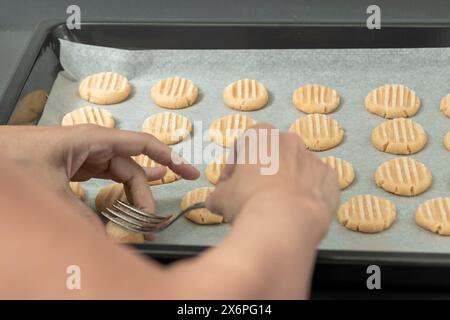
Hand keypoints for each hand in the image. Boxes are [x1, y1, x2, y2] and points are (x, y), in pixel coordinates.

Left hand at [0, 125, 198, 226]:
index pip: (143, 145)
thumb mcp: (50, 190)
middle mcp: (95, 146)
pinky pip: (107, 180)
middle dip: (145, 195)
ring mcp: (87, 156)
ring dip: (134, 195)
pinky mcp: (78, 167)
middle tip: (149, 221)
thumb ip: (79, 215)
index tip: (189, 172)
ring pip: (122, 175)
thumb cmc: (15, 159)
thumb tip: (104, 239)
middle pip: (133, 169)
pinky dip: (118, 193)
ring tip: (146, 213)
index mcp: (94, 140)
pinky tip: (127, 201)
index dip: (170, 158)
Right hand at [206, 123, 339, 237]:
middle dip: (262, 172)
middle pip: (272, 155)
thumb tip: (217, 200)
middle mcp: (290, 141)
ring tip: (277, 208)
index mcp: (261, 136)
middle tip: (252, 196)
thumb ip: (219, 193)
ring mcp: (313, 159)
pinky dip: (308, 194)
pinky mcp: (331, 180)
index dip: (233, 166)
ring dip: (287, 183)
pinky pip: (317, 185)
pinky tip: (298, 211)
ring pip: (296, 169)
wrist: (283, 223)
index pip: (243, 145)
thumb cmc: (247, 201)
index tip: (228, 185)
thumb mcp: (220, 197)